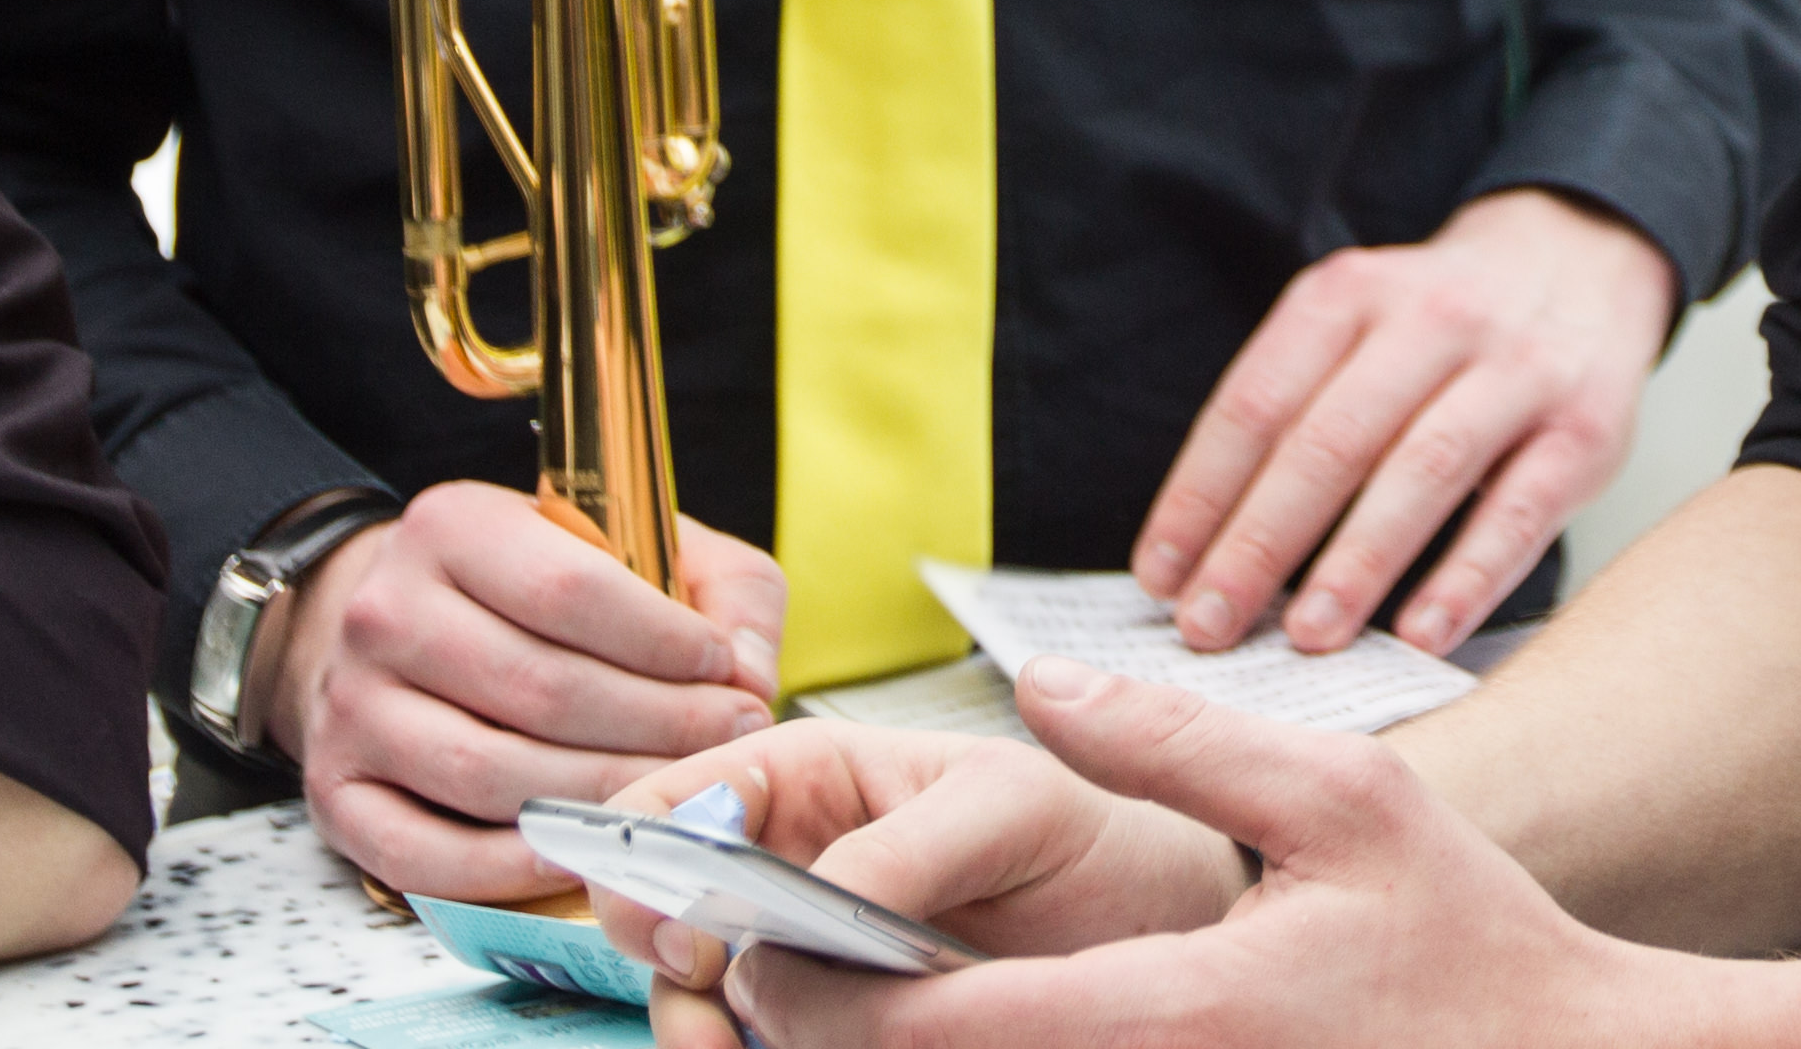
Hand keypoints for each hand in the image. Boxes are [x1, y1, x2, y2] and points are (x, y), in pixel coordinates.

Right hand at [267, 481, 784, 896]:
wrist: (390, 624)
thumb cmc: (530, 589)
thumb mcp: (630, 542)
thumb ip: (718, 587)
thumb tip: (749, 670)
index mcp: (455, 525)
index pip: (572, 591)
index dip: (665, 644)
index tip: (728, 676)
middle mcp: (387, 612)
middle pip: (540, 690)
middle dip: (656, 728)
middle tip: (726, 745)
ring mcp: (351, 709)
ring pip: (489, 774)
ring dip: (599, 797)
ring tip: (670, 795)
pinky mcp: (335, 794)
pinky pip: (425, 853)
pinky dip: (508, 869)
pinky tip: (578, 855)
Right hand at [586, 715, 1252, 1042]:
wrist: (1150, 917)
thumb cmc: (1082, 831)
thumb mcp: (1006, 810)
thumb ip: (902, 848)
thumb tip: (794, 912)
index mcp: (807, 778)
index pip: (678, 802)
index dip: (650, 857)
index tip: (680, 917)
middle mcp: (783, 863)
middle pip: (663, 911)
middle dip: (665, 958)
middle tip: (714, 1002)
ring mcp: (799, 950)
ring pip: (699, 994)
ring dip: (703, 1026)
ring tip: (745, 1047)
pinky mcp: (828, 1021)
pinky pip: (764, 1037)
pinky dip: (760, 1047)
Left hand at [681, 657, 1686, 1048]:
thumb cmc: (1467, 942)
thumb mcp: (1345, 796)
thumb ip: (1181, 738)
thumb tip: (1039, 683)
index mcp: (1170, 1018)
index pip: (926, 1028)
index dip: (812, 985)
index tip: (757, 931)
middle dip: (809, 1036)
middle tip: (755, 968)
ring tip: (824, 999)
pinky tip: (944, 1025)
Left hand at [1135, 189, 1678, 654]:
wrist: (1582, 260)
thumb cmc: (1436, 332)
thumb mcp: (1356, 326)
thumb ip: (1290, 415)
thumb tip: (1196, 555)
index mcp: (1352, 294)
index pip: (1257, 401)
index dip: (1201, 493)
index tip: (1158, 579)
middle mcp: (1433, 319)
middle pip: (1331, 438)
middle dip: (1260, 541)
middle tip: (1210, 626)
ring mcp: (1516, 370)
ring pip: (1423, 469)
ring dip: (1356, 562)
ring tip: (1305, 638)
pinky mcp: (1584, 428)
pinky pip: (1520, 512)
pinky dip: (1467, 579)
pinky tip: (1419, 636)